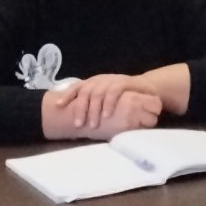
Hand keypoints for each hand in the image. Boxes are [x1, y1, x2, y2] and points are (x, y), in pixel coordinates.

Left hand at [41, 81, 159, 140]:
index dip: (67, 95)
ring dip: (94, 110)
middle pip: (85, 92)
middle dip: (80, 108)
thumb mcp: (105, 99)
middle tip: (79, 124)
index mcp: (93, 83)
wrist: (147, 88)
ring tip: (92, 124)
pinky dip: (109, 104)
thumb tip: (74, 119)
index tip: (58, 106)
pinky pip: (114, 92)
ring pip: (98, 93)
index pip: (77, 87)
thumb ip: (93, 105)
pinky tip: (107, 115)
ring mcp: (112, 80)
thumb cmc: (123, 97)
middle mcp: (100, 80)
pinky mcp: (125, 82)